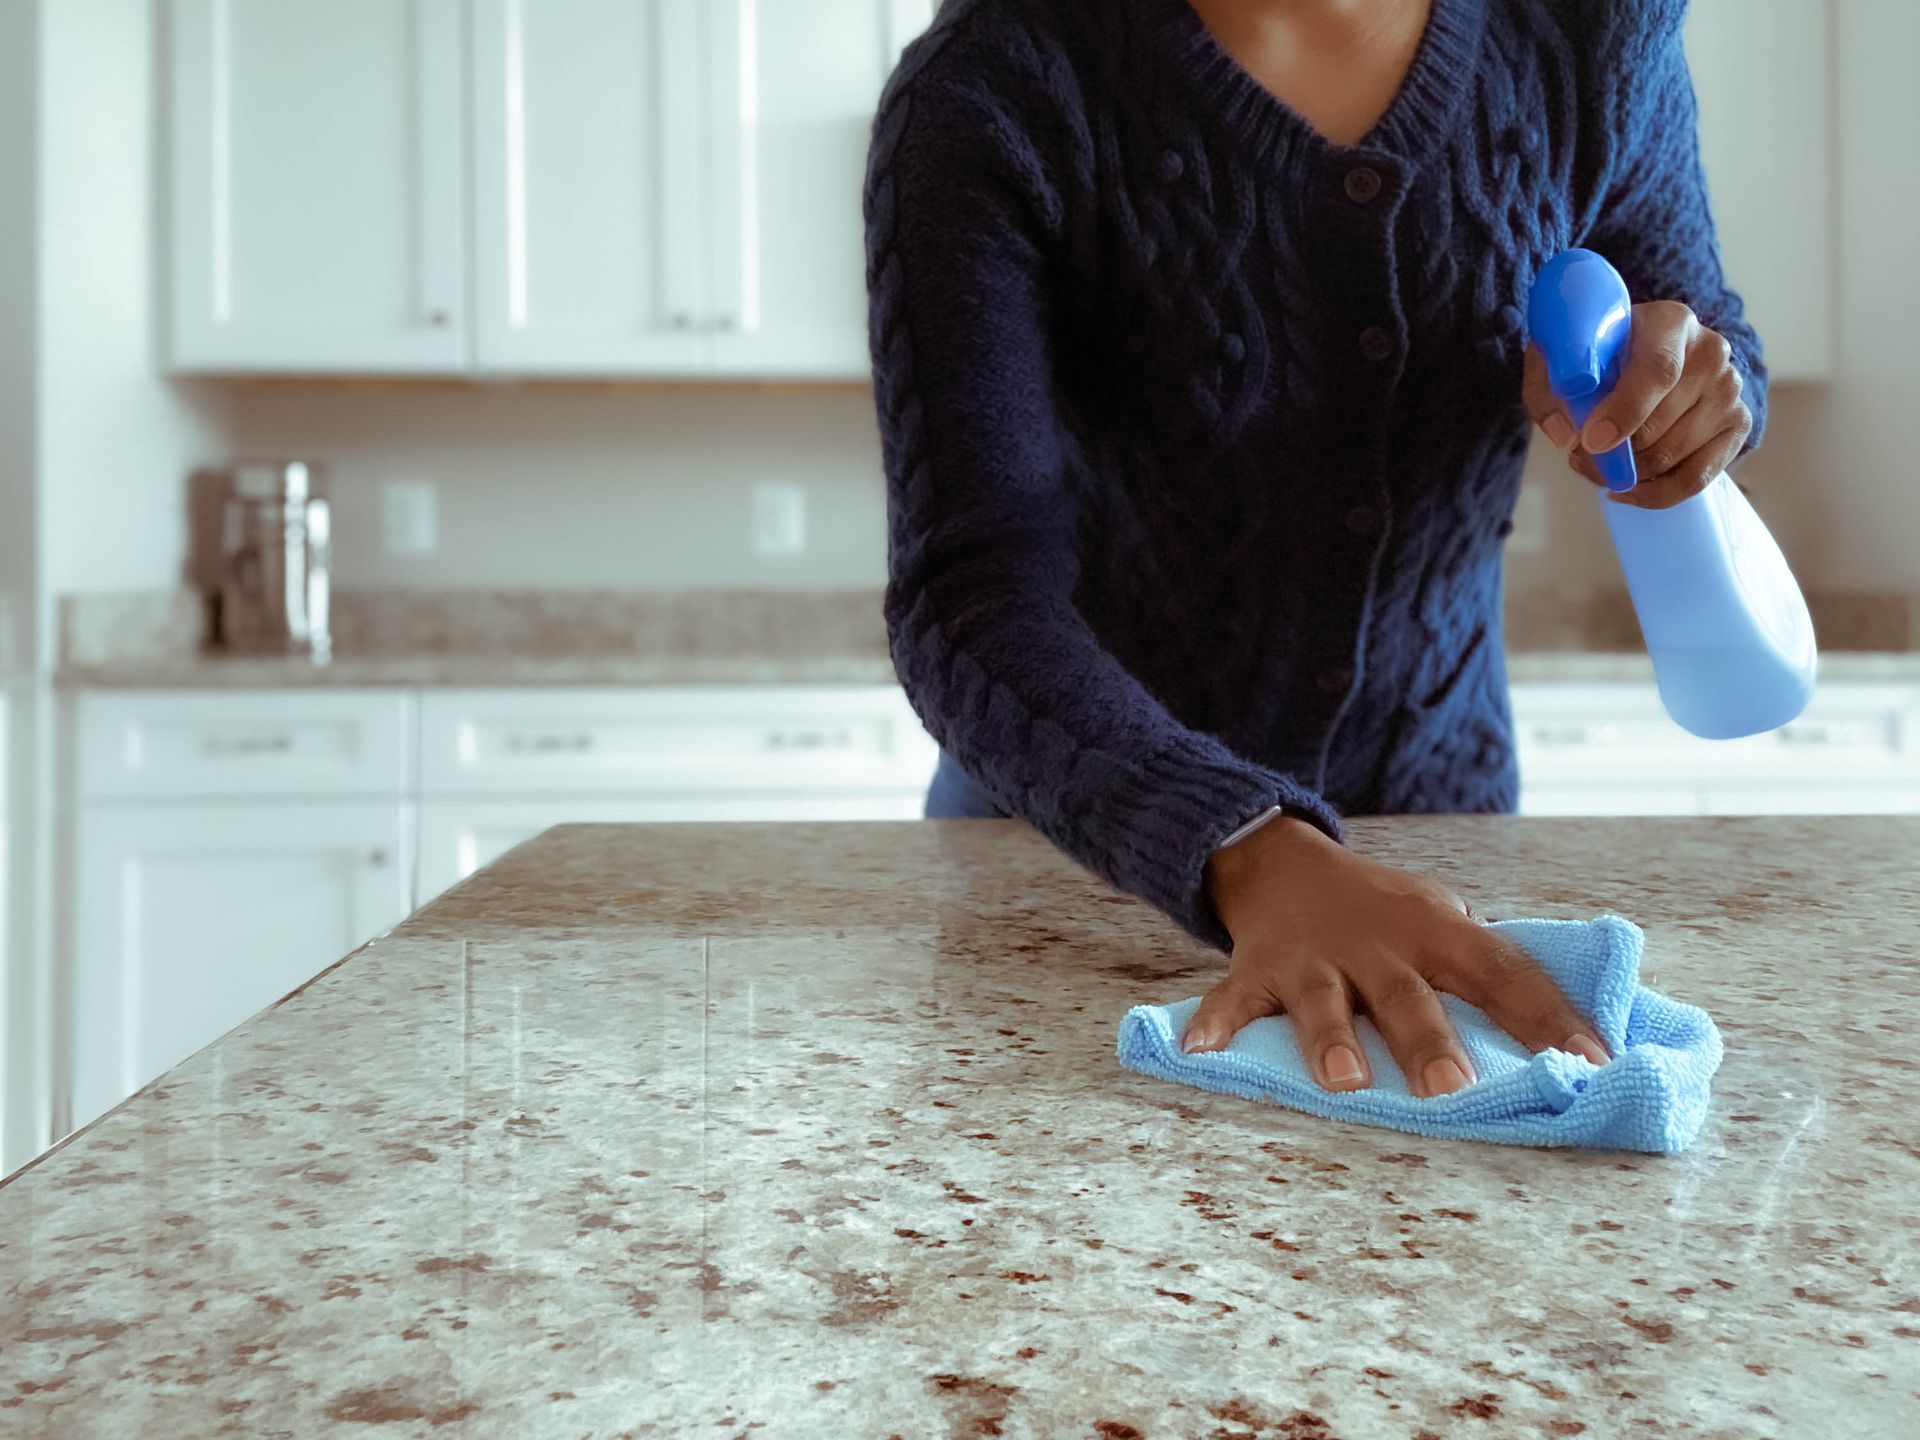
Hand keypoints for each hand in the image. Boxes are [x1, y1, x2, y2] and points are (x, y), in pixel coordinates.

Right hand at [1188, 817, 1609, 1095]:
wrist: (1283, 861)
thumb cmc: (1381, 911)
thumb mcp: (1439, 916)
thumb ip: (1483, 965)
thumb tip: (1571, 1034)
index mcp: (1436, 931)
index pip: (1503, 972)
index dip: (1549, 1016)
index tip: (1593, 1063)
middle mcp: (1376, 944)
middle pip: (1408, 996)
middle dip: (1432, 1044)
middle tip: (1457, 1091)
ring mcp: (1313, 959)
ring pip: (1325, 1004)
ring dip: (1333, 1042)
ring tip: (1345, 1083)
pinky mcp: (1257, 970)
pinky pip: (1233, 999)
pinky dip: (1215, 1022)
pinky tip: (1200, 1049)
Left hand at [1522, 299, 1751, 510]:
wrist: (1648, 353)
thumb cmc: (1602, 354)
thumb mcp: (1563, 358)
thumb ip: (1550, 390)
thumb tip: (1568, 437)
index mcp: (1670, 323)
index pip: (1658, 370)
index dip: (1625, 411)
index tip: (1592, 441)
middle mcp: (1711, 352)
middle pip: (1660, 423)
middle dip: (1611, 452)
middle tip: (1579, 454)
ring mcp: (1729, 390)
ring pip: (1672, 455)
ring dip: (1626, 474)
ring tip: (1598, 464)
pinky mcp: (1737, 425)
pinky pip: (1695, 479)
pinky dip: (1654, 494)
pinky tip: (1626, 489)